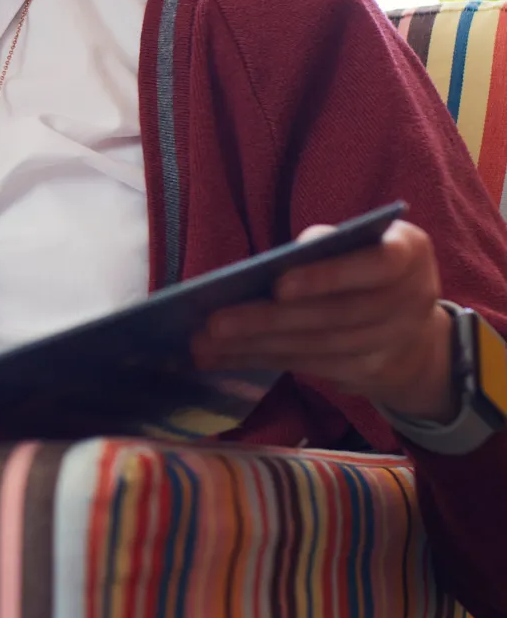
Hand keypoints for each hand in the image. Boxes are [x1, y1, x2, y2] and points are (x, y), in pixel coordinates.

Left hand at [192, 219, 455, 421]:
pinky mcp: (370, 373)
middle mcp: (411, 299)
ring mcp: (394, 342)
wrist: (413, 328)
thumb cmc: (365, 267)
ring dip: (255, 346)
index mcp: (409, 253)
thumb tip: (284, 258)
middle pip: (334, 315)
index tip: (277, 285)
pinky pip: (308, 365)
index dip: (326, 277)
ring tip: (204, 343)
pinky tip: (222, 357)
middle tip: (213, 323)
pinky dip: (261, 360)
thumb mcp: (359, 244)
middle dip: (268, 320)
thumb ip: (328, 245)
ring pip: (316, 346)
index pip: (375, 265)